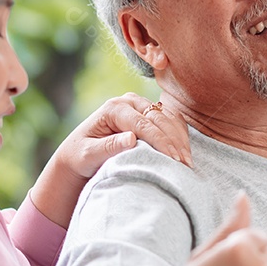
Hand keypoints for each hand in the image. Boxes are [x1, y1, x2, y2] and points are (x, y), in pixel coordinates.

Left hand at [31, 93, 190, 226]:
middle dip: (174, 142)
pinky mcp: (148, 112)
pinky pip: (170, 119)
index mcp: (113, 108)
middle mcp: (128, 101)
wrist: (78, 152)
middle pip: (159, 119)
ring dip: (180, 139)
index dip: (161, 142)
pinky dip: (179, 134)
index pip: (144, 124)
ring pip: (168, 118)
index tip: (173, 160)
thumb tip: (131, 138)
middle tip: (185, 165)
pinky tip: (185, 152)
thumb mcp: (88, 154)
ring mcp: (140, 104)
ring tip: (188, 162)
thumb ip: (108, 146)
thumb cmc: (80, 156)